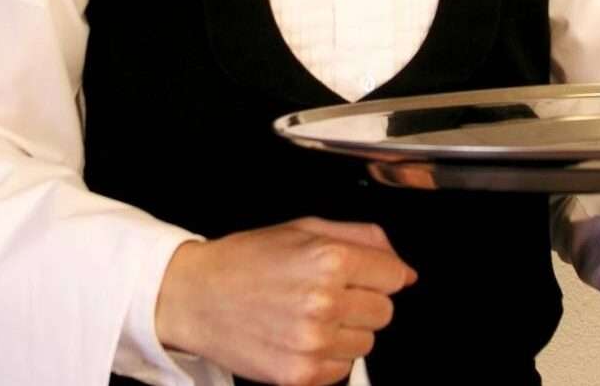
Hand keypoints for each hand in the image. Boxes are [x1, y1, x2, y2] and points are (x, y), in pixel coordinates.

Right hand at [156, 217, 417, 385]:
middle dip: (362, 301)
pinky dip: (328, 356)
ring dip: (346, 331)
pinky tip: (300, 336)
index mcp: (329, 259)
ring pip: (367, 343)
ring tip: (309, 315)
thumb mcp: (304, 228)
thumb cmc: (247, 260)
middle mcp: (324, 302)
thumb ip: (363, 240)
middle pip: (384, 311)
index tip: (360, 275)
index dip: (378, 274)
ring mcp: (313, 342)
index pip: (394, 275)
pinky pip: (342, 369)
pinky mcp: (300, 374)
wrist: (195, 296)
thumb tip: (404, 269)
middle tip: (327, 293)